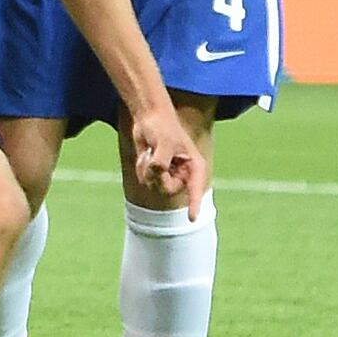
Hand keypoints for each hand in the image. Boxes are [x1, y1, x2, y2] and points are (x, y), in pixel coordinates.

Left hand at [130, 104, 209, 218]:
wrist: (149, 118)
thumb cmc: (162, 126)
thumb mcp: (164, 142)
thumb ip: (161, 161)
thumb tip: (156, 173)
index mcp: (194, 165)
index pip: (195, 188)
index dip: (195, 204)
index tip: (192, 219)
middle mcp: (183, 173)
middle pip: (168, 189)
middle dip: (157, 177)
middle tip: (154, 162)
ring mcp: (169, 174)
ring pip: (155, 186)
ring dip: (147, 170)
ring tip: (150, 153)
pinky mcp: (156, 173)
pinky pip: (145, 180)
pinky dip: (141, 168)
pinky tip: (145, 154)